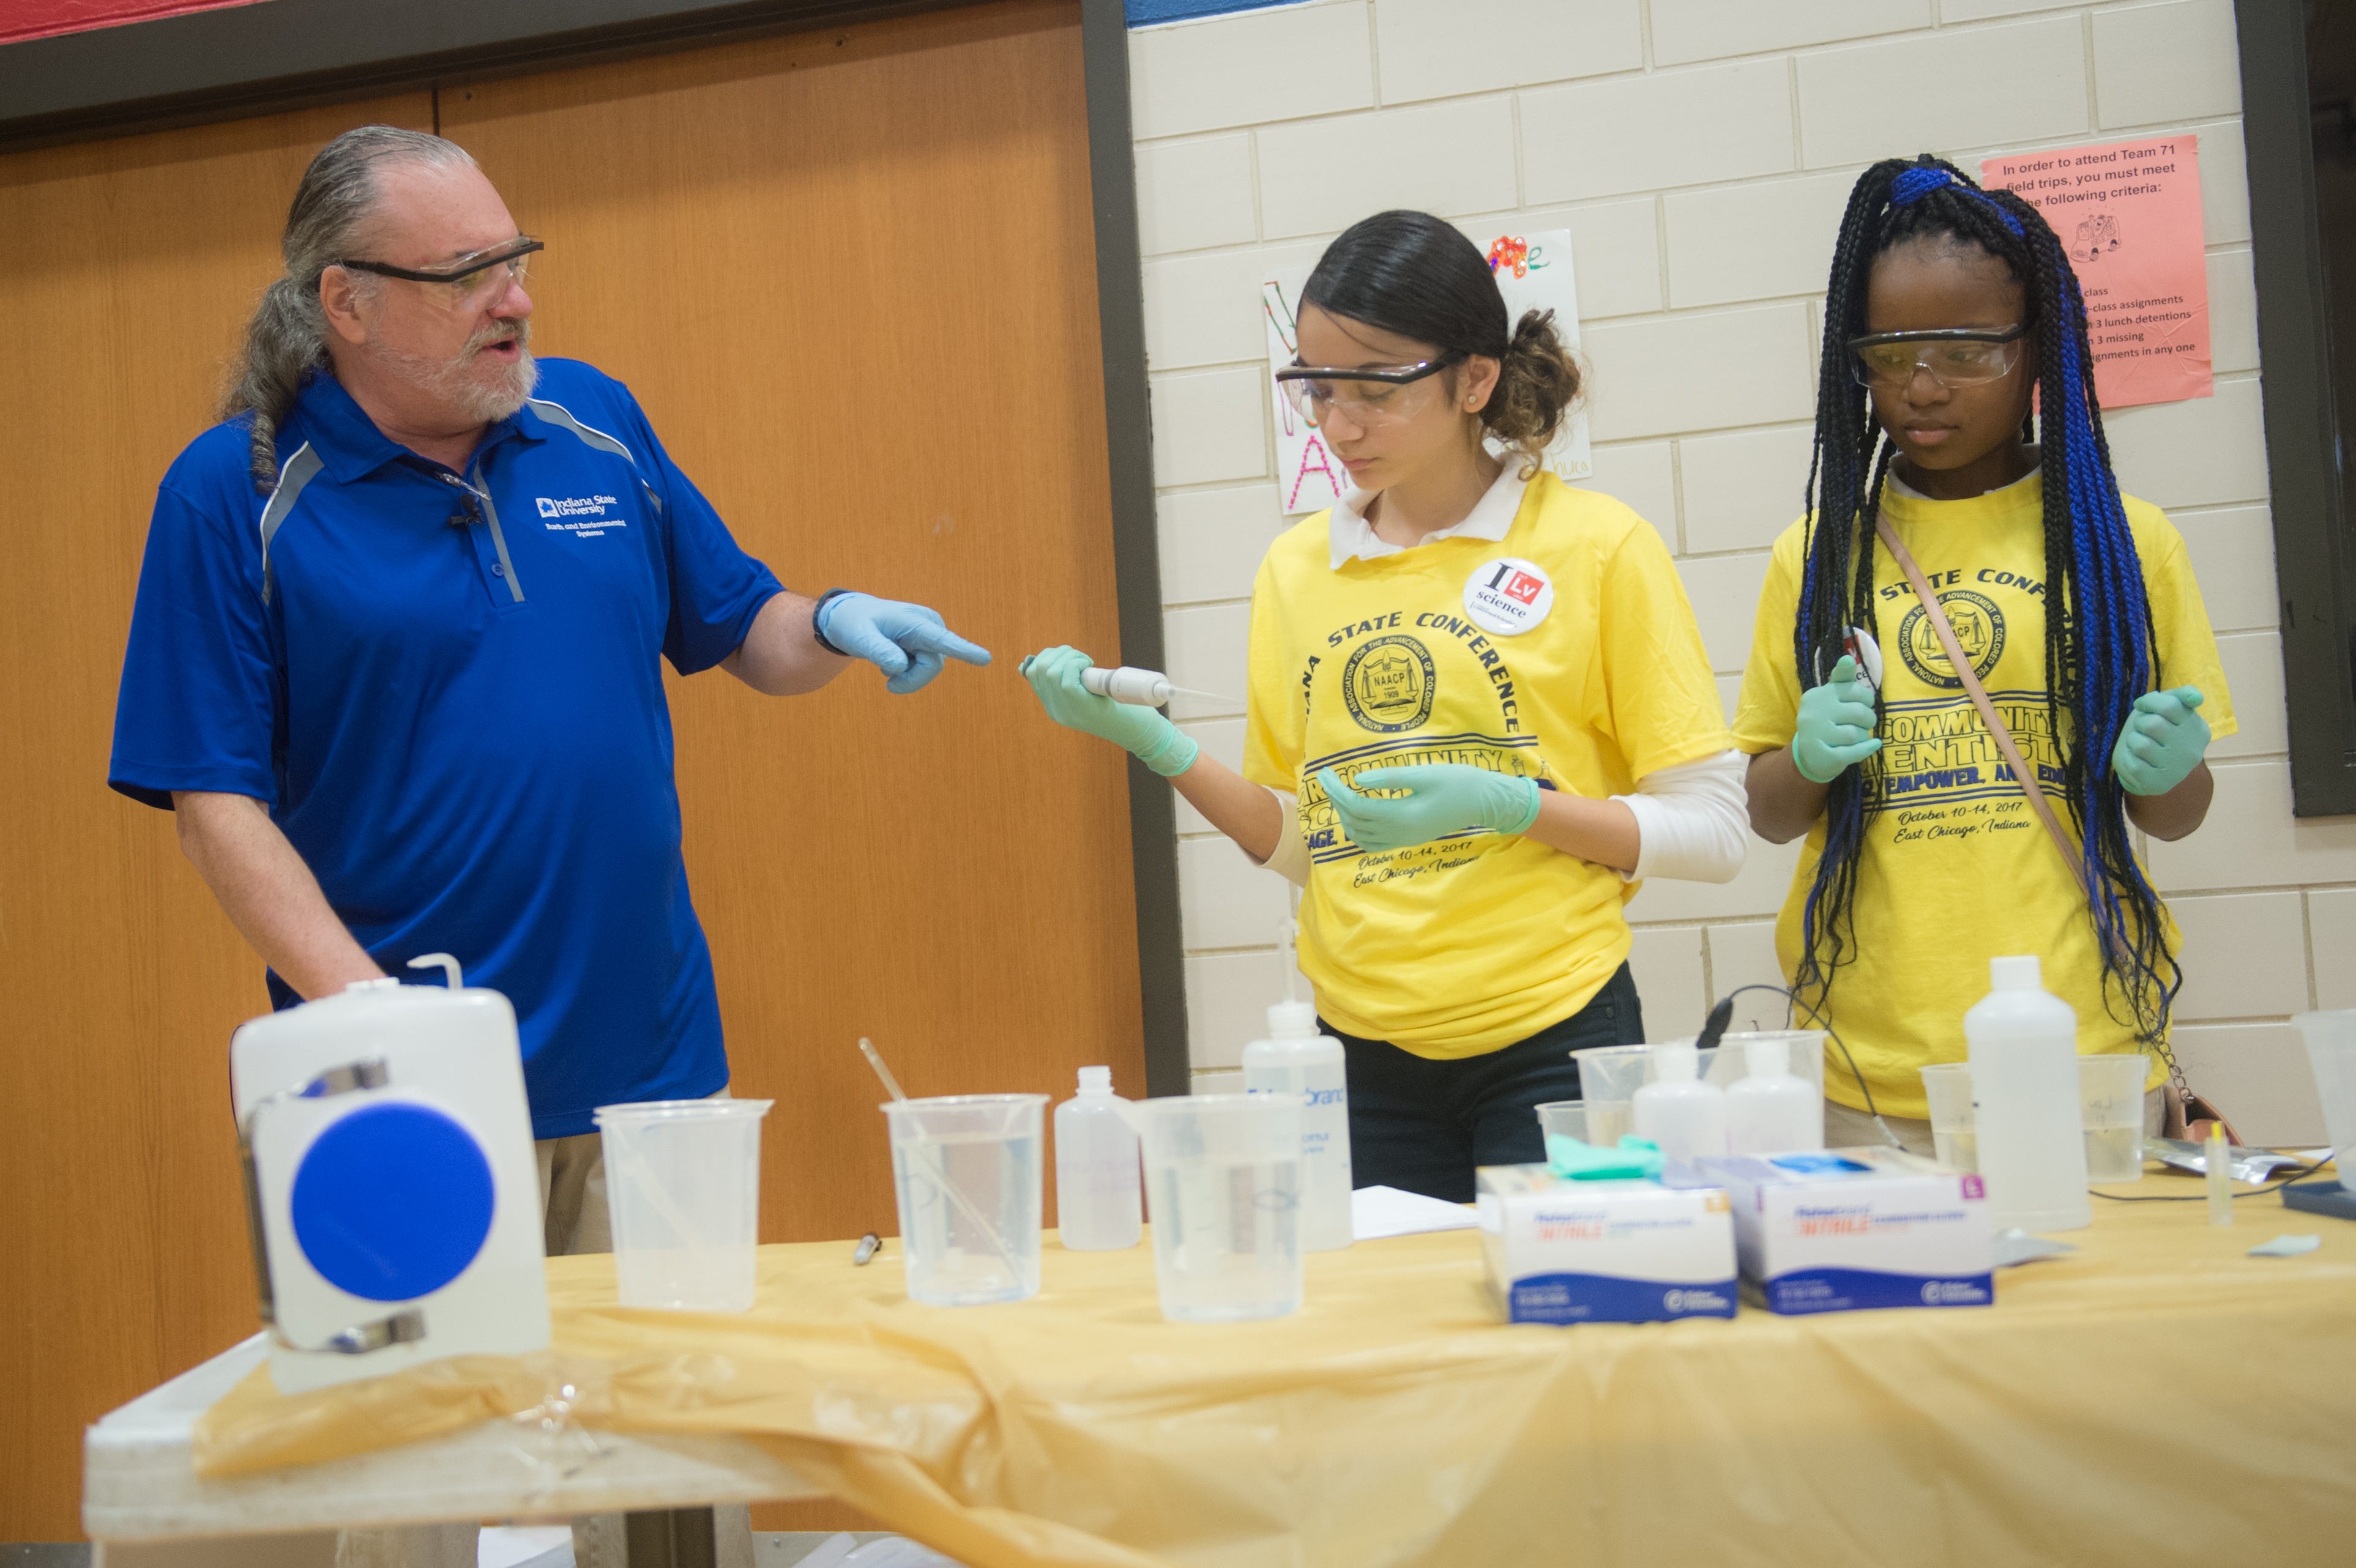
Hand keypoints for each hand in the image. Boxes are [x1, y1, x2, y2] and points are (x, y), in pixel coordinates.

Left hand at [815, 593, 990, 693]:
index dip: (964, 651)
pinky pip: (925, 669)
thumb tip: (899, 667)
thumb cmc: (856, 625)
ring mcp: (932, 635)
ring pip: (930, 670)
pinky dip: (907, 673)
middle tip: (887, 685)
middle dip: (910, 680)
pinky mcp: (930, 644)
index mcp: (914, 621)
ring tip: (886, 664)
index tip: (986, 659)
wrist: (856, 618)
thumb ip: (878, 651)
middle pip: (932, 666)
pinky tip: (894, 660)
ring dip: (907, 676)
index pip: (941, 639)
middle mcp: (930, 626)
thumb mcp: (859, 638)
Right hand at [1020, 646, 1197, 776]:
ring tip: (1087, 662)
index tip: (1069, 656)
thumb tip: (1034, 659)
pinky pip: (1064, 677)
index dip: (1046, 656)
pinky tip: (1089, 667)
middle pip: (1037, 669)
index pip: (1032, 674)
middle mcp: (1055, 710)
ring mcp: (1065, 710)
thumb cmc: (1121, 709)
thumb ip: (1071, 681)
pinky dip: (1076, 663)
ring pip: (1049, 671)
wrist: (1140, 733)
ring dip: (1069, 656)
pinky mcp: (1079, 705)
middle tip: (1081, 658)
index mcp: (1055, 707)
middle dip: (1057, 653)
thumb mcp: (1090, 694)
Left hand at [1316, 763, 1539, 853]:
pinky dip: (1357, 831)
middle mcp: (1399, 832)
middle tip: (1327, 777)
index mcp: (1402, 815)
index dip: (1336, 790)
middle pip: (1354, 820)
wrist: (1484, 802)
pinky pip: (1373, 843)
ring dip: (1344, 816)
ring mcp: (1403, 839)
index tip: (1324, 774)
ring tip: (1338, 793)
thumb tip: (1357, 781)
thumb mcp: (1425, 773)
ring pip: (1360, 835)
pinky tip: (1355, 816)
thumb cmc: (1458, 781)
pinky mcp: (1408, 839)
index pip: (1356, 806)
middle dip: (1336, 800)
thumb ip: (1390, 778)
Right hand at [1791, 654, 1880, 783]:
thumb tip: (1848, 659)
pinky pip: (1854, 752)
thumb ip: (1842, 678)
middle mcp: (1813, 713)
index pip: (1854, 690)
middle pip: (1858, 713)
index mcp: (1817, 695)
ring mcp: (1815, 736)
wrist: (1809, 755)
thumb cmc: (1827, 720)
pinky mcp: (1822, 756)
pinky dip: (1867, 749)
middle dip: (1868, 719)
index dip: (1866, 699)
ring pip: (1855, 734)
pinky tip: (1873, 745)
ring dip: (1862, 736)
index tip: (1864, 704)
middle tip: (1864, 723)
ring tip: (1856, 736)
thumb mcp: (1832, 696)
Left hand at [2112, 685, 2208, 795]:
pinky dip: (2128, 758)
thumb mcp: (2167, 709)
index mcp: (2198, 728)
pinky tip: (2136, 759)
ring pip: (2141, 745)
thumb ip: (2181, 696)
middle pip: (2153, 724)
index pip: (2170, 705)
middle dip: (2140, 723)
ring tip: (2139, 744)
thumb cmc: (2154, 731)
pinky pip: (2134, 765)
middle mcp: (2193, 751)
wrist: (2145, 766)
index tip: (2142, 705)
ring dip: (2132, 741)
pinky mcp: (2160, 785)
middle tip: (2142, 728)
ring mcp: (2178, 770)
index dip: (2149, 702)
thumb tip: (2195, 697)